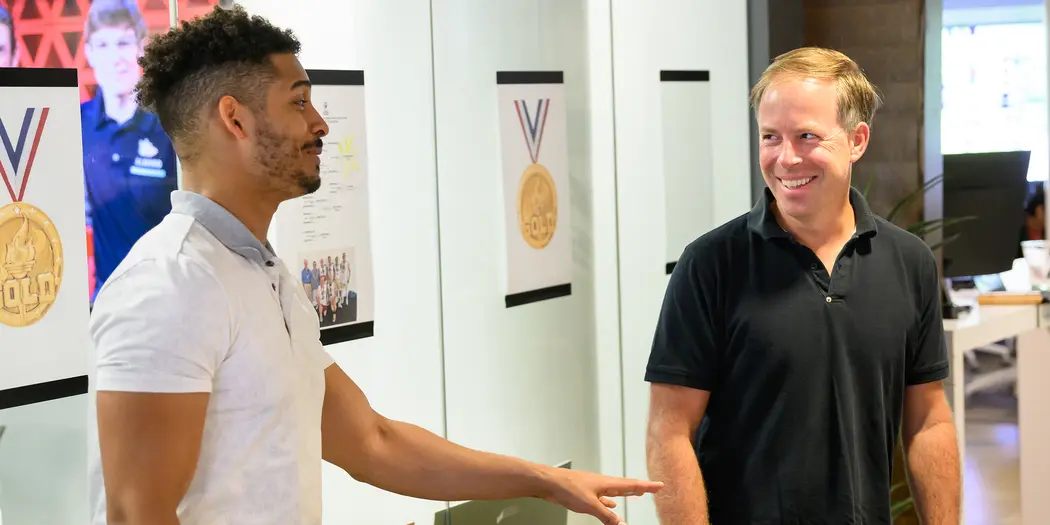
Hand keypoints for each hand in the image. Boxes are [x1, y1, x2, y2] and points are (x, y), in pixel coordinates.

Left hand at [539, 468, 663, 524]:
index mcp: (607, 483)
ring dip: (625, 494)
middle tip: (651, 489)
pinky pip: (602, 498)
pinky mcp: (585, 492)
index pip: (632, 485)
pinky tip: (609, 505)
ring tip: (635, 495)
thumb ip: (607, 516)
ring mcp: (594, 487)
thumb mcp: (590, 505)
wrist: (549, 482)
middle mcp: (602, 483)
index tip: (659, 485)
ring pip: (614, 492)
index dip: (647, 486)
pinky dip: (608, 502)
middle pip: (625, 486)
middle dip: (639, 488)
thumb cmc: (567, 487)